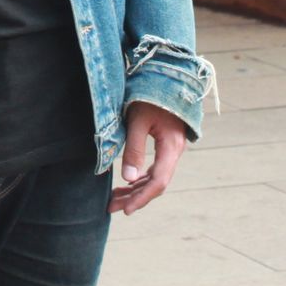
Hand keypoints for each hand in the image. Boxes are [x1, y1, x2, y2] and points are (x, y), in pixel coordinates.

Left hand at [107, 100, 186, 215]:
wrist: (166, 75)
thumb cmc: (149, 94)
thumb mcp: (138, 119)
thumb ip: (134, 149)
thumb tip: (128, 178)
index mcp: (171, 146)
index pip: (158, 181)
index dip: (142, 197)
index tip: (125, 210)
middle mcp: (175, 151)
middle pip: (156, 182)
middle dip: (134, 197)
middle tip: (111, 207)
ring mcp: (171, 148)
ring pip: (154, 176)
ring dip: (135, 189)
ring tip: (114, 199)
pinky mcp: (166, 144)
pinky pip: (154, 167)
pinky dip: (140, 177)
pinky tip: (127, 183)